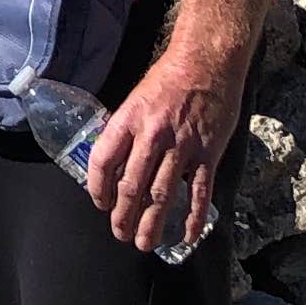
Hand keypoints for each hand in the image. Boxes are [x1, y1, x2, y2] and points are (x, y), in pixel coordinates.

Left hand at [86, 45, 238, 258]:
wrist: (207, 62)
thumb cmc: (168, 79)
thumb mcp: (135, 99)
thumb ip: (126, 131)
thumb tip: (115, 164)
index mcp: (129, 120)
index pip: (103, 161)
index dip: (97, 187)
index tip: (101, 203)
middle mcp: (152, 135)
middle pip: (132, 185)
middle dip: (123, 216)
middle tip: (120, 234)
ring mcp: (182, 146)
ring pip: (162, 195)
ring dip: (152, 223)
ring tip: (144, 243)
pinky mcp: (208, 154)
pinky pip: (199, 192)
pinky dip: (194, 217)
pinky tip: (188, 235)